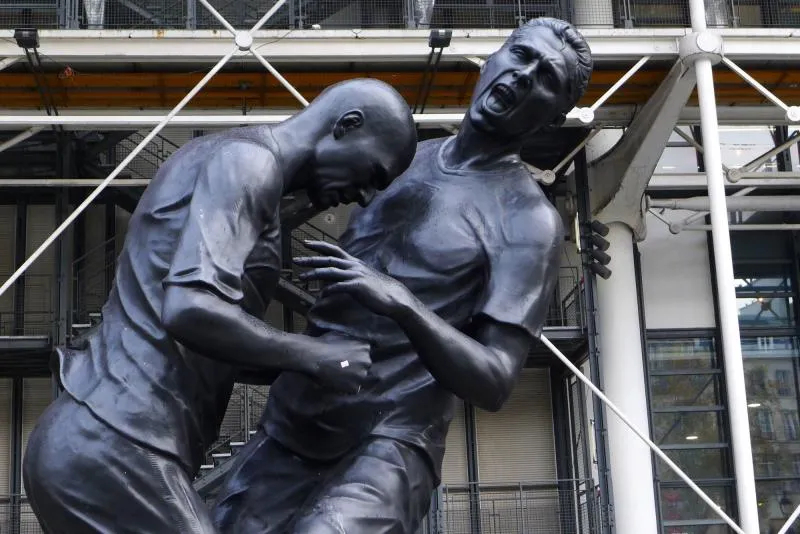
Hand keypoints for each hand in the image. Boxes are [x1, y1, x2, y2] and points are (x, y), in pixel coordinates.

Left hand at [295, 240, 414, 318]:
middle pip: (328, 259)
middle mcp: (353, 266)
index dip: (319, 245)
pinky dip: (328, 290)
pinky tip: (320, 295)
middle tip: (295, 259)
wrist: (394, 297)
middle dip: (310, 259)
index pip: (333, 249)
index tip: (305, 243)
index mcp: (354, 262)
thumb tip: (334, 281)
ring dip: (314, 274)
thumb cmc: (378, 290)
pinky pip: (339, 286)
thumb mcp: (362, 279)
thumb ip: (348, 276)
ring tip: (300, 277)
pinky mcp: (358, 287)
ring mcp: (355, 275)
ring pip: (330, 271)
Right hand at [310, 336, 371, 393]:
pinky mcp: (355, 387)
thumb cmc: (325, 343)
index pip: (366, 353)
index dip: (356, 356)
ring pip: (361, 377)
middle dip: (357, 366)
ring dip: (354, 377)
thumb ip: (353, 341)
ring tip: (341, 376)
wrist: (315, 357)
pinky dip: (348, 387)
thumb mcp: (343, 335)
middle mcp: (367, 361)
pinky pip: (354, 388)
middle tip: (344, 367)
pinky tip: (339, 382)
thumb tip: (354, 344)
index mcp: (365, 347)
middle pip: (365, 365)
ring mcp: (362, 375)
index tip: (348, 357)